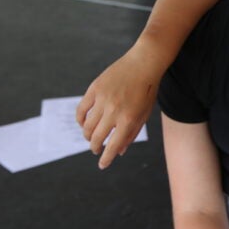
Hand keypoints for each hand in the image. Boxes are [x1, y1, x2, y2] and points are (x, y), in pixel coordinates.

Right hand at [76, 47, 159, 168]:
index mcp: (129, 119)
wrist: (144, 63)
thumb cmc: (147, 90)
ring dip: (88, 136)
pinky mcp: (94, 89)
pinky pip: (81, 110)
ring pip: (87, 126)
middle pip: (97, 138)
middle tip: (96, 150)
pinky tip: (84, 124)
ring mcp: (102, 100)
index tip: (102, 165)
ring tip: (92, 138)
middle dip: (95, 148)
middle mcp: (114, 111)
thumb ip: (132, 133)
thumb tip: (119, 151)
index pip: (113, 146)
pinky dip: (80, 120)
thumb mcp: (145, 114)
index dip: (106, 158)